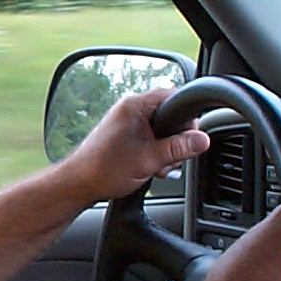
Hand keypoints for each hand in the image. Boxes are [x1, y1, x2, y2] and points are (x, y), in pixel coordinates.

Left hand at [62, 88, 209, 204]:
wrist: (78, 184)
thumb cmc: (104, 169)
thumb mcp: (150, 159)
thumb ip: (179, 148)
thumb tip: (202, 139)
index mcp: (135, 106)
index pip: (174, 96)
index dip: (188, 117)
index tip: (191, 136)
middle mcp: (130, 110)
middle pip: (170, 116)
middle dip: (175, 140)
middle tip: (170, 158)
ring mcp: (126, 123)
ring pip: (161, 131)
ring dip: (165, 151)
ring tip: (155, 167)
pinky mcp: (124, 136)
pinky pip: (149, 139)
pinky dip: (154, 153)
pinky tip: (149, 168)